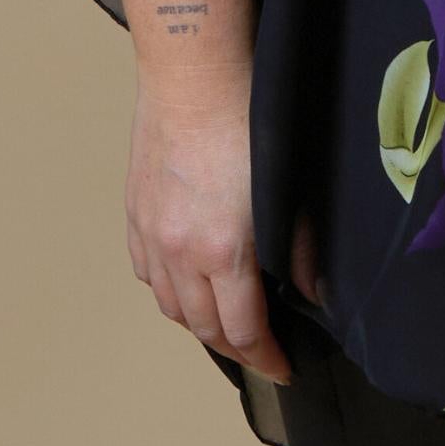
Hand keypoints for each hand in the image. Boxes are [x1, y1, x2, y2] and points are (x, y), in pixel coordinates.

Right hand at [124, 82, 292, 383]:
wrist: (193, 76)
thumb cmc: (246, 121)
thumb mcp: (290, 191)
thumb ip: (299, 251)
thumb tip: (311, 293)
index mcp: (222, 253)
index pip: (243, 332)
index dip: (266, 358)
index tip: (283, 369)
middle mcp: (179, 253)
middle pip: (203, 328)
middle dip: (235, 348)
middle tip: (260, 353)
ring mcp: (150, 234)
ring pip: (169, 306)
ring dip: (199, 325)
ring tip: (225, 326)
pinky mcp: (134, 213)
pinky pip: (146, 273)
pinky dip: (168, 291)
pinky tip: (185, 286)